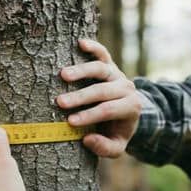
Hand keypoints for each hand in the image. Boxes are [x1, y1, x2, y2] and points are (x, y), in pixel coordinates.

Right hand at [57, 39, 140, 157]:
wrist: (129, 114)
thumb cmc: (116, 132)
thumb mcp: (117, 146)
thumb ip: (105, 148)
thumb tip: (87, 140)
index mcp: (130, 107)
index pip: (108, 110)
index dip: (89, 115)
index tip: (70, 122)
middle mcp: (126, 88)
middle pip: (102, 90)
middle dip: (81, 97)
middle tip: (60, 102)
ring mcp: (118, 74)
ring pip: (101, 69)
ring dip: (81, 71)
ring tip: (62, 75)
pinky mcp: (110, 64)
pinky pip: (103, 53)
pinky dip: (93, 47)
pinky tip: (80, 42)